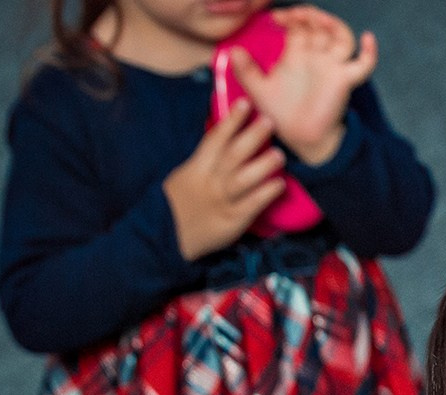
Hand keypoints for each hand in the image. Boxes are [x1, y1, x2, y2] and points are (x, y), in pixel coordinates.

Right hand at [162, 99, 284, 258]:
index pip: (215, 139)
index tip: (245, 103)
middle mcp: (209, 182)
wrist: (165, 239)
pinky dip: (265, 194)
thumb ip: (205, 161)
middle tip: (270, 121)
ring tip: (280, 154)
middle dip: (251, 136)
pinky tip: (280, 184)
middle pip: (232, 155)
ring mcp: (221, 202)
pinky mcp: (231, 223)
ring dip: (262, 165)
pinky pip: (250, 206)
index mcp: (196, 168)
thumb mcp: (185, 177)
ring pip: (242, 179)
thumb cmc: (178, 206)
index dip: (231, 121)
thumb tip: (227, 140)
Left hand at [229, 6, 377, 165]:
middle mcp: (316, 58)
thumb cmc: (281, 116)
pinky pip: (363, 65)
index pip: (298, 26)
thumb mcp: (258, 91)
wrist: (301, 139)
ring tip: (320, 19)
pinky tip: (367, 38)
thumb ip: (247, 71)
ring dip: (334, 24)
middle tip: (296, 16)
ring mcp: (332, 68)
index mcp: (296, 56)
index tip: (277, 17)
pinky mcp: (344, 81)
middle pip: (320, 27)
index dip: (291, 16)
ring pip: (341, 38)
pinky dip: (370, 53)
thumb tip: (233, 52)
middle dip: (310, 16)